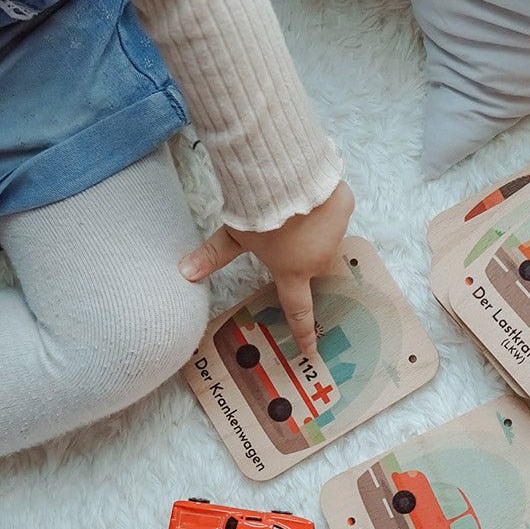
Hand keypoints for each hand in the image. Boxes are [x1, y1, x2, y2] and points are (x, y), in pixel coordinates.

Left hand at [180, 180, 353, 355]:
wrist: (288, 177)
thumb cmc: (261, 213)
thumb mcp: (234, 236)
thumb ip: (213, 256)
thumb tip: (184, 274)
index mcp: (292, 271)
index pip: (298, 309)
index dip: (303, 332)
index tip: (310, 350)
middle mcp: (318, 259)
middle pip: (309, 262)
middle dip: (298, 253)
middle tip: (282, 235)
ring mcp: (336, 234)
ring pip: (324, 236)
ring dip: (312, 228)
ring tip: (293, 210)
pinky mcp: (345, 208)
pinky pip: (334, 210)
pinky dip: (324, 205)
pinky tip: (309, 194)